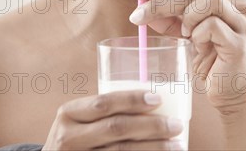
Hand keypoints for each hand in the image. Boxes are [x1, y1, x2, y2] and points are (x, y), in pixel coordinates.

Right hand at [43, 90, 183, 149]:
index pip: (104, 103)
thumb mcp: (80, 120)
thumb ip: (107, 112)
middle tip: (176, 125)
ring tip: (177, 145)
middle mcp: (69, 138)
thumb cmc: (78, 138)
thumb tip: (158, 102)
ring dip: (154, 148)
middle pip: (117, 128)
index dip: (132, 100)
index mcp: (69, 114)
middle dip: (151, 126)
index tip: (158, 99)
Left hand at [130, 0, 245, 111]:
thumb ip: (171, 20)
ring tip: (185, 34)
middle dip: (161, 1)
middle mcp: (239, 6)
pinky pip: (212, 25)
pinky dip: (198, 33)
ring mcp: (241, 23)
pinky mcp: (239, 43)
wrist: (232, 94)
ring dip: (187, 16)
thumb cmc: (212, 63)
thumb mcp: (188, 35)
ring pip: (208, 1)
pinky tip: (199, 45)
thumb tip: (143, 7)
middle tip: (137, 15)